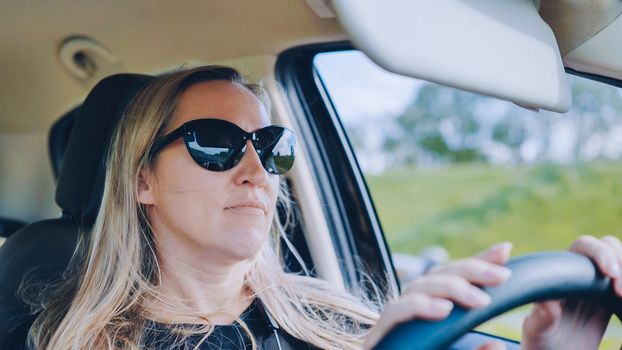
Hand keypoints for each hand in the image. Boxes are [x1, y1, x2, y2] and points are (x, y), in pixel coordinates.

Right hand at [363, 243, 513, 349]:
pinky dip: (419, 307)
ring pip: (418, 287)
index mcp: (434, 310)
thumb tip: (497, 344)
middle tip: (503, 277)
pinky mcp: (381, 335)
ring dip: (450, 288)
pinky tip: (443, 310)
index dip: (478, 261)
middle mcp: (413, 308)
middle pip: (438, 274)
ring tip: (481, 299)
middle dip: (471, 271)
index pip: (455, 276)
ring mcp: (396, 320)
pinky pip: (397, 312)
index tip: (506, 251)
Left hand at [521, 235, 621, 349]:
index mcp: (561, 274)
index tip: (609, 274)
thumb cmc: (540, 341)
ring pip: (620, 261)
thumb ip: (542, 317)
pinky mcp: (611, 301)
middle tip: (620, 291)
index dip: (599, 253)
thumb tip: (547, 301)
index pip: (583, 247)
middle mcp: (580, 275)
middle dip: (620, 259)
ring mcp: (598, 287)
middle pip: (607, 247)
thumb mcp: (538, 331)